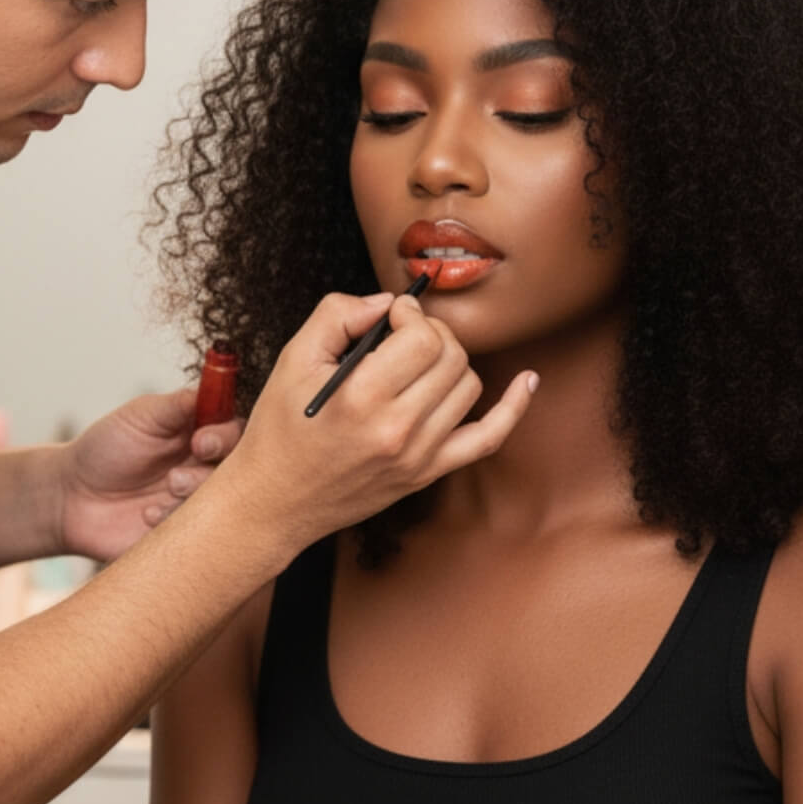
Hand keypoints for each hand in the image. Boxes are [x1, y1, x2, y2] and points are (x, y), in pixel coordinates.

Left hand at [56, 389, 243, 560]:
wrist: (71, 498)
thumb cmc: (106, 448)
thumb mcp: (142, 415)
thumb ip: (180, 403)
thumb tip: (216, 385)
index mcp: (203, 433)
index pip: (238, 430)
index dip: (227, 435)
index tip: (200, 441)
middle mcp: (207, 467)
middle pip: (240, 468)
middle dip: (213, 468)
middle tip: (183, 469)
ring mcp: (199, 501)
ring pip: (222, 500)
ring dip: (194, 492)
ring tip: (166, 488)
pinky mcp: (186, 533)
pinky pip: (200, 531)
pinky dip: (176, 519)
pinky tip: (148, 515)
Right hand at [215, 290, 536, 555]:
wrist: (274, 501)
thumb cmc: (279, 429)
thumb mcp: (292, 359)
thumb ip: (338, 314)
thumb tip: (386, 302)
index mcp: (361, 397)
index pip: (421, 337)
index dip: (411, 314)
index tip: (392, 315)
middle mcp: (397, 429)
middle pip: (450, 356)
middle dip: (431, 333)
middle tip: (402, 335)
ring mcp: (418, 456)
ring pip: (468, 385)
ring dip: (450, 361)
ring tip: (418, 361)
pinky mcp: (427, 474)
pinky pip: (488, 438)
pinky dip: (514, 407)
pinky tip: (528, 380)